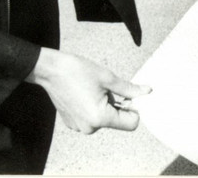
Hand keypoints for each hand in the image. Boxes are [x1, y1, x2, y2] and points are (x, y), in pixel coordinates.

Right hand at [26, 49, 150, 133]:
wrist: (51, 70)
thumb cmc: (78, 71)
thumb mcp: (108, 78)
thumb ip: (129, 89)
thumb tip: (146, 92)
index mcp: (100, 118)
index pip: (131, 124)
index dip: (134, 109)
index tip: (130, 96)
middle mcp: (89, 128)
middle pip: (117, 121)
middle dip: (118, 105)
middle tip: (107, 88)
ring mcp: (79, 127)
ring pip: (104, 119)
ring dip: (105, 106)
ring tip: (93, 90)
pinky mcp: (73, 123)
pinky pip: (92, 119)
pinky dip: (94, 108)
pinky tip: (85, 94)